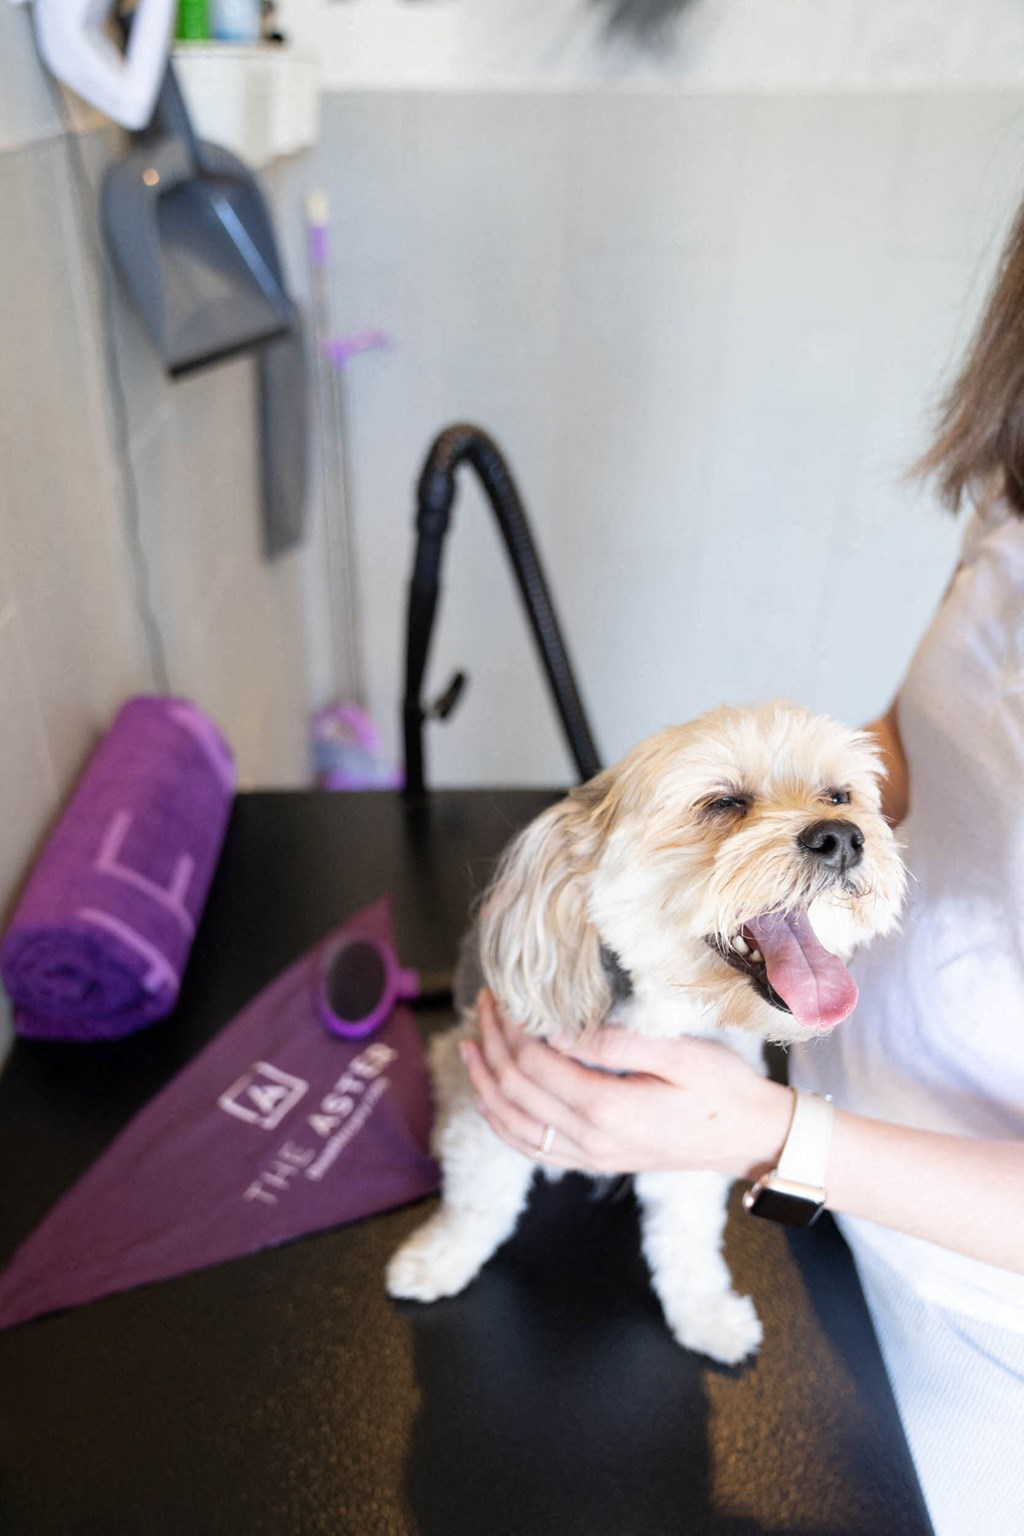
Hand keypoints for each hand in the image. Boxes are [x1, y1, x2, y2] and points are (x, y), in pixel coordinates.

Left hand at [461, 990, 792, 1178]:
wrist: (750, 1139)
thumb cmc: (723, 1089)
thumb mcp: (679, 1054)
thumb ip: (615, 1043)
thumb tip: (558, 1031)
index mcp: (608, 1109)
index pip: (534, 1065)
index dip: (508, 1029)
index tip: (501, 996)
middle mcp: (590, 1140)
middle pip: (516, 1091)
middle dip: (490, 1046)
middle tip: (483, 1007)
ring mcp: (589, 1157)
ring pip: (513, 1126)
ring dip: (485, 1085)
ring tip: (470, 1047)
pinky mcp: (593, 1163)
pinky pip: (532, 1150)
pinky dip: (502, 1124)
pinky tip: (493, 1100)